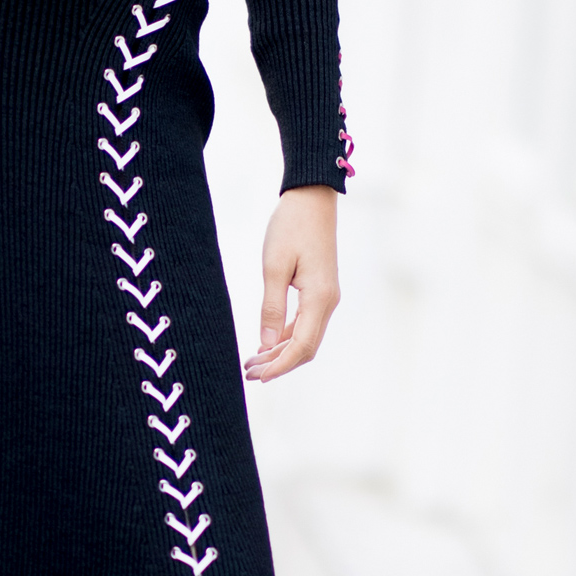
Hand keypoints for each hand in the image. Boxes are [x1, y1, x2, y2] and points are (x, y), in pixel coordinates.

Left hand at [245, 185, 339, 382]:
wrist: (312, 198)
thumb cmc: (291, 227)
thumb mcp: (274, 266)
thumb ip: (271, 307)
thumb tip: (266, 344)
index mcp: (319, 299)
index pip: (301, 346)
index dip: (280, 366)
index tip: (257, 378)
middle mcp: (328, 302)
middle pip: (305, 348)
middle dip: (278, 364)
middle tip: (248, 373)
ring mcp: (326, 297)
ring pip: (305, 337)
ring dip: (280, 352)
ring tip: (252, 362)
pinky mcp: (320, 290)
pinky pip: (305, 323)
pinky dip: (285, 336)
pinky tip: (266, 342)